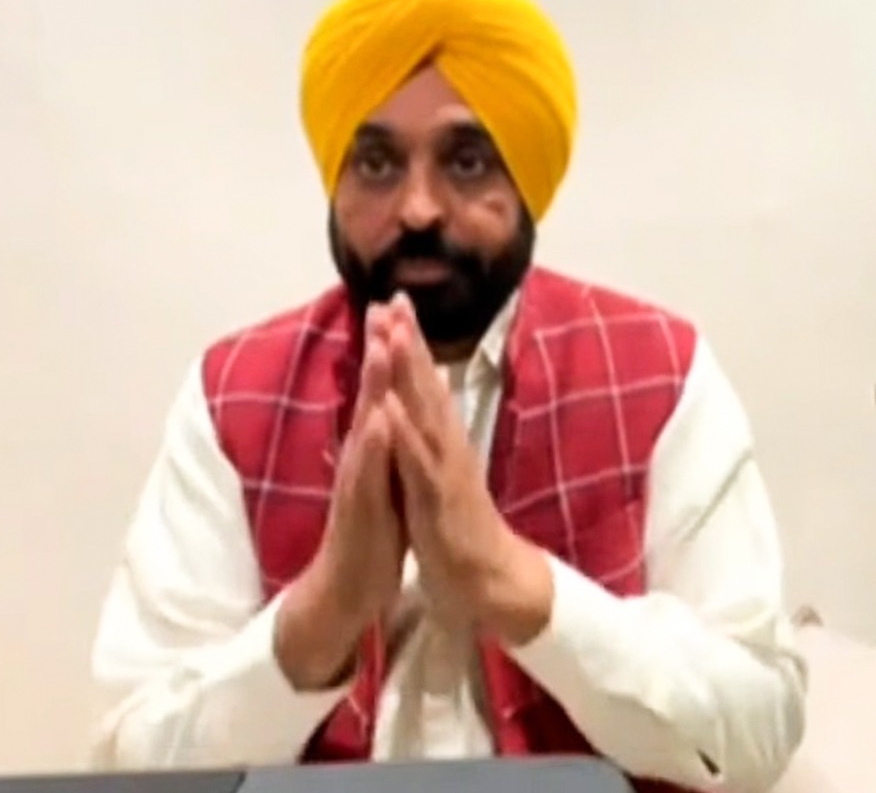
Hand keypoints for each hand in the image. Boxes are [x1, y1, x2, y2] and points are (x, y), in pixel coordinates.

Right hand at [274, 304, 405, 688]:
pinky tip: (382, 420)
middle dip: (379, 348)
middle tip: (384, 303)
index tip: (397, 305)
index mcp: (374, 446)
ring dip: (374, 385)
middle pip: (370, 392)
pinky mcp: (359, 508)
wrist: (350, 585)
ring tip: (382, 345)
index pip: (382, 388)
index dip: (390, 347)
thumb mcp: (386, 476)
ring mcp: (358, 479)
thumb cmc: (374, 529)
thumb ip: (389, 439)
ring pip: (367, 424)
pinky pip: (367, 473)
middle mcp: (362, 454)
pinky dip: (375, 446)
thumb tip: (395, 403)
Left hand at [380, 293, 553, 644]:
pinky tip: (389, 406)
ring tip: (395, 334)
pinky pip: (417, 461)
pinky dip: (403, 431)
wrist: (487, 577)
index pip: (425, 383)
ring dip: (410, 374)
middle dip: (411, 341)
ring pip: (425, 413)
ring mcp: (443, 468)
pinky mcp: (437, 497)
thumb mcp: (439, 473)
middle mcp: (447, 445)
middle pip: (427, 385)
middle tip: (396, 298)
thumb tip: (427, 405)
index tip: (395, 303)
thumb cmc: (458, 526)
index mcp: (443, 440)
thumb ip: (432, 438)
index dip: (411, 343)